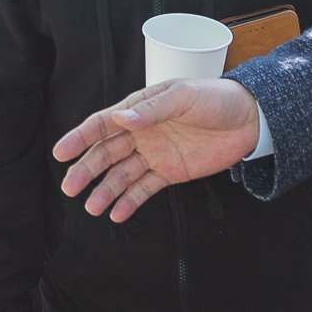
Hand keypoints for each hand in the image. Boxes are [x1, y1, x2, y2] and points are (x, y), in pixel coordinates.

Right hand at [55, 78, 261, 221]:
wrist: (250, 119)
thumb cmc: (215, 99)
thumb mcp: (183, 97)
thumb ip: (152, 110)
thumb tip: (120, 117)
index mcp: (140, 109)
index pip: (103, 124)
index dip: (81, 137)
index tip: (61, 152)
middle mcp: (142, 133)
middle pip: (107, 153)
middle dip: (86, 170)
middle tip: (70, 187)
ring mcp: (155, 154)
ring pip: (122, 175)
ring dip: (106, 190)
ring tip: (93, 208)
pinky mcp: (170, 173)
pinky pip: (145, 189)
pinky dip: (130, 202)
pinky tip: (117, 214)